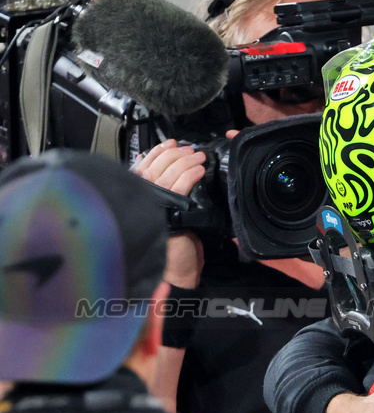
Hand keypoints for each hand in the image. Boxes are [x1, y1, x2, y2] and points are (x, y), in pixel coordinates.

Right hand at [134, 141, 207, 288]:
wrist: (175, 268)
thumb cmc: (169, 241)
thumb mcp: (162, 211)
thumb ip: (156, 189)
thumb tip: (157, 164)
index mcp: (135, 196)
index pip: (143, 166)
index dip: (158, 151)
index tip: (172, 144)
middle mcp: (139, 199)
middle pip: (155, 167)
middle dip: (175, 154)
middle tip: (191, 150)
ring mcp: (151, 205)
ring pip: (168, 174)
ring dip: (185, 162)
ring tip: (199, 157)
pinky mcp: (168, 213)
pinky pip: (180, 187)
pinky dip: (190, 175)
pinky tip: (199, 170)